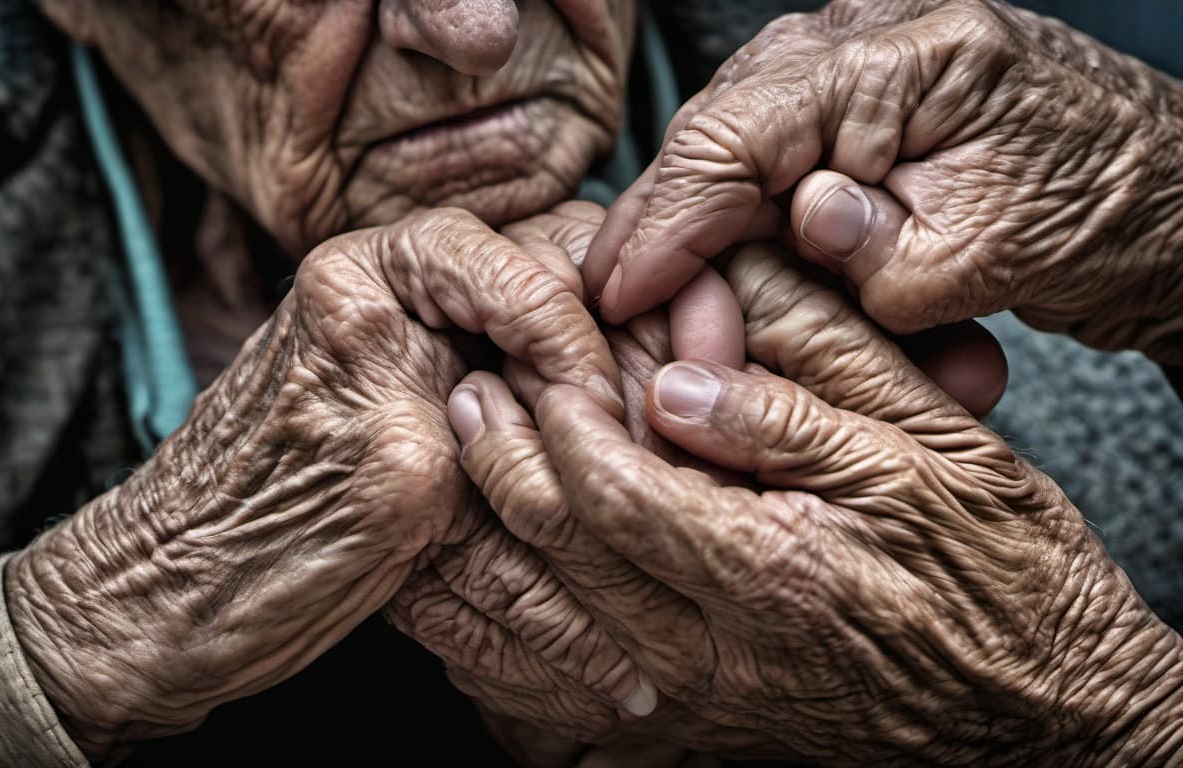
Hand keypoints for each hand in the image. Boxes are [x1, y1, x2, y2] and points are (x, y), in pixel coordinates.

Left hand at [1, 207, 634, 760]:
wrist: (177, 605)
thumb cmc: (259, 548)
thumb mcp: (401, 475)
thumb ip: (496, 414)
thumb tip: (590, 402)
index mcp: (358, 280)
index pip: (510, 255)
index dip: (570, 331)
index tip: (599, 406)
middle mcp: (381, 292)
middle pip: (534, 274)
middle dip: (597, 343)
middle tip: (637, 416)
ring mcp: (401, 341)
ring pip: (533, 328)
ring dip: (587, 381)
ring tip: (625, 443)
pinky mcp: (415, 393)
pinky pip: (511, 376)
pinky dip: (559, 415)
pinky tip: (586, 458)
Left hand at [396, 203, 1004, 755]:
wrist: (1046, 712)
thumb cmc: (1005, 579)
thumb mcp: (937, 460)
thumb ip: (805, 408)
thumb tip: (683, 384)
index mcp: (777, 571)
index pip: (618, 495)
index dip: (559, 425)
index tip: (536, 369)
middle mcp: (724, 654)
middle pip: (565, 559)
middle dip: (500, 467)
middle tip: (470, 396)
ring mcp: (708, 704)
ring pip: (550, 631)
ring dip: (487, 546)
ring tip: (460, 468)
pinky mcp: (706, 733)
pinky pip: (574, 695)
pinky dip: (512, 640)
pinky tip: (484, 591)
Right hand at [586, 0, 1182, 362]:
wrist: (1169, 198)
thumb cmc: (1107, 214)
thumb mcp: (988, 256)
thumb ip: (878, 249)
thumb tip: (795, 221)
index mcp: (914, 56)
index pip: (738, 134)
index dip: (665, 221)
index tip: (618, 291)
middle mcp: (875, 35)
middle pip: (719, 127)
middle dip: (663, 221)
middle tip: (616, 299)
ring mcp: (865, 56)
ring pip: (734, 133)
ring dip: (694, 216)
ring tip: (655, 287)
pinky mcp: (863, 92)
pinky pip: (769, 142)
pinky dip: (736, 205)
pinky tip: (712, 253)